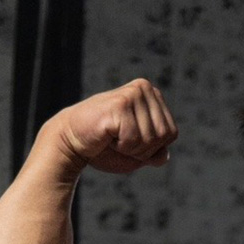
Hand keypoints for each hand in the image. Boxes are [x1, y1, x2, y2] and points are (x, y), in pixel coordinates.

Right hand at [49, 78, 177, 174]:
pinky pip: (134, 140)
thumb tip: (166, 155)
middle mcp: (144, 88)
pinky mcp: (120, 104)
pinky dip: (122, 147)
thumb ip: (157, 153)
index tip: (131, 140)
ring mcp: (132, 94)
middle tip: (120, 140)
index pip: (171, 134)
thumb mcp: (138, 153)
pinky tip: (107, 135)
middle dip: (143, 149)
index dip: (153, 148)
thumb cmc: (105, 147)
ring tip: (113, 136)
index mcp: (152, 94)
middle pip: (163, 136)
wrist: (72, 141)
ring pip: (150, 139)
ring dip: (131, 149)